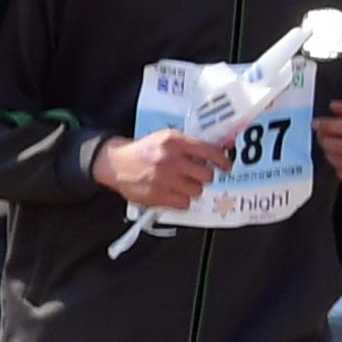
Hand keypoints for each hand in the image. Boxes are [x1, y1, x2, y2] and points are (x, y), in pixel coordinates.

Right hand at [95, 130, 220, 211]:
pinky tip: (173, 192)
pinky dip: (181, 200)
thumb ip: (188, 145)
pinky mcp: (157, 196)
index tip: (226, 165)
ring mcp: (164, 179)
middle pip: (206, 175)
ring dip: (192, 189)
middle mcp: (170, 160)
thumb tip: (215, 152)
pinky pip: (184, 203)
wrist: (115, 163)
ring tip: (181, 184)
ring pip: (197, 191)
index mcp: (174, 141)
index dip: (222, 161)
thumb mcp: (165, 138)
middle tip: (197, 175)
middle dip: (204, 176)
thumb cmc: (142, 151)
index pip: (209, 152)